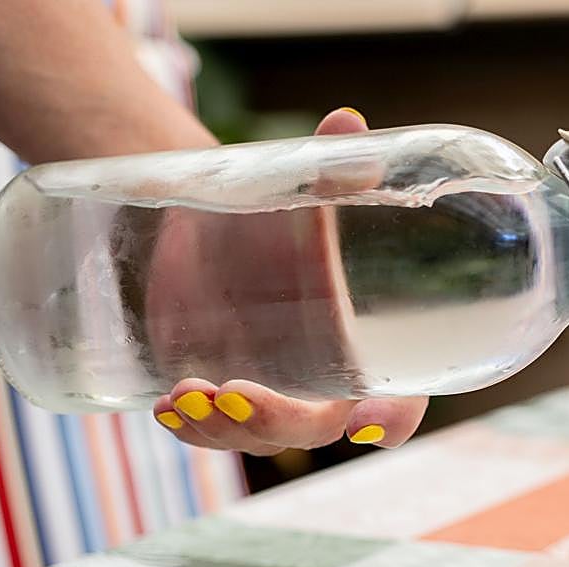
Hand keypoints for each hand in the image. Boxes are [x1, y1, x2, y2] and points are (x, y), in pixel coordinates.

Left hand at [148, 108, 427, 454]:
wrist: (204, 227)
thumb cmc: (274, 217)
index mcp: (365, 346)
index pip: (400, 400)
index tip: (367, 424)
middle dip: (278, 423)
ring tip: (185, 395)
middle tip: (234, 394)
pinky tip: (168, 406)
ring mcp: (274, 398)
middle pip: (317, 429)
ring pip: (260, 440)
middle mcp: (326, 383)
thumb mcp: (304, 198)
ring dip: (223, 430)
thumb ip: (334, 172)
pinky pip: (215, 435)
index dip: (392, 419)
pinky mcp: (223, 402)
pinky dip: (193, 429)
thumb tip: (348, 123)